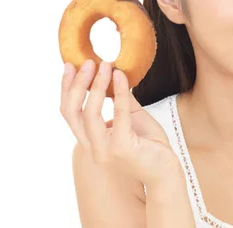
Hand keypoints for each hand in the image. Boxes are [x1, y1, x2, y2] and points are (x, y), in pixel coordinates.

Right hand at [60, 59, 178, 185]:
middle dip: (77, 84)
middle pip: (72, 112)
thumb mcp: (132, 117)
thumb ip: (121, 100)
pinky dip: (119, 93)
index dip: (66, 88)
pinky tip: (121, 76)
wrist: (166, 170)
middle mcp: (92, 147)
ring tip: (105, 65)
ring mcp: (105, 150)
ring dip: (96, 85)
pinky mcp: (121, 148)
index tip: (70, 65)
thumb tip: (115, 75)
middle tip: (88, 62)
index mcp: (90, 140)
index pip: (69, 112)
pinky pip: (118, 114)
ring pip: (89, 113)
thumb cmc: (150, 146)